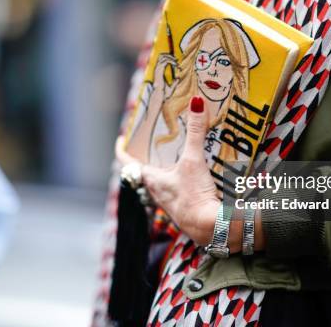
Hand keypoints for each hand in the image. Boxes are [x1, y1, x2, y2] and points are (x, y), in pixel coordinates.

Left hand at [116, 96, 219, 245]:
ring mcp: (168, 201)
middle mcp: (154, 191)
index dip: (121, 148)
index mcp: (150, 179)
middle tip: (150, 140)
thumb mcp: (194, 160)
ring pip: (157, 181)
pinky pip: (173, 189)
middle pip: (142, 170)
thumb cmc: (193, 197)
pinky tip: (190, 173)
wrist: (210, 228)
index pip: (126, 162)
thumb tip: (196, 102)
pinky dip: (176, 178)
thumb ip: (196, 132)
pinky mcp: (182, 207)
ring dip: (161, 168)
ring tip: (170, 153)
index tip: (121, 138)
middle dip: (145, 156)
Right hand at [152, 54, 177, 99]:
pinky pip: (165, 62)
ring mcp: (157, 70)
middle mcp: (157, 70)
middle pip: (161, 56)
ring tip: (176, 61)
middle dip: (169, 56)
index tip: (176, 61)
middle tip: (176, 59)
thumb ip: (174, 82)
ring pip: (163, 57)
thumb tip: (178, 78)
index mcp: (158, 72)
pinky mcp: (159, 71)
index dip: (168, 58)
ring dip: (170, 58)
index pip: (161, 60)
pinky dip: (171, 61)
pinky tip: (175, 64)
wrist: (160, 95)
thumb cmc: (164, 93)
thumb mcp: (171, 87)